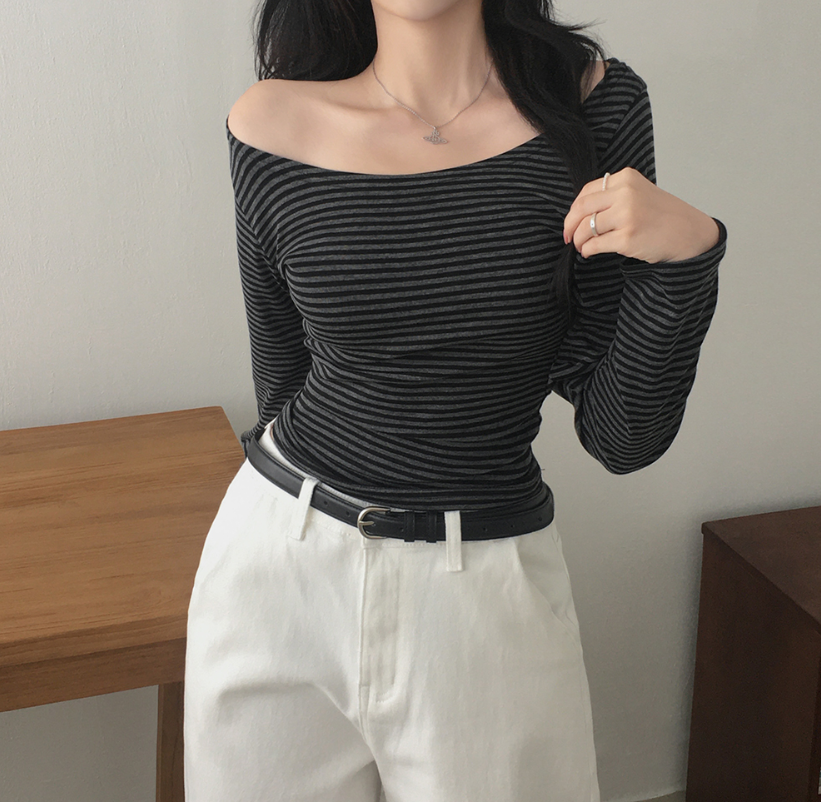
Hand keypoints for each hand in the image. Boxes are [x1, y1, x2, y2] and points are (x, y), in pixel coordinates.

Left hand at [562, 167, 720, 263]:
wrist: (688, 233)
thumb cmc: (662, 216)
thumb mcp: (639, 193)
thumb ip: (613, 196)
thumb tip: (580, 213)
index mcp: (626, 178)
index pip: (587, 191)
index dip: (574, 209)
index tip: (570, 221)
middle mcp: (625, 194)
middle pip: (582, 208)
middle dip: (569, 225)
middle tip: (567, 237)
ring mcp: (626, 216)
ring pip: (586, 228)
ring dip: (579, 240)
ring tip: (582, 246)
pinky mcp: (627, 238)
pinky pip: (595, 245)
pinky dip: (587, 250)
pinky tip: (589, 253)